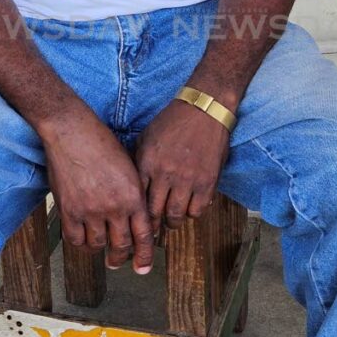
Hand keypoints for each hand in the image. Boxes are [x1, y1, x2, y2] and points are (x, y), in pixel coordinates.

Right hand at [40, 104, 154, 273]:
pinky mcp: (69, 210)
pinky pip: (76, 240)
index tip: (143, 268)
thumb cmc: (100, 142)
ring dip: (100, 248)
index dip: (144, 256)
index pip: (143, 236)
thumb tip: (136, 216)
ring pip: (98, 245)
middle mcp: (114, 206)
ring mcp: (90, 210)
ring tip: (99, 244)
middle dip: (120, 257)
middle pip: (121, 245)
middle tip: (117, 261)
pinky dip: (80, 243)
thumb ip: (133, 192)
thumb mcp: (128, 165)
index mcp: (133, 195)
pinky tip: (82, 237)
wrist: (71, 131)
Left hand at [135, 99, 229, 235]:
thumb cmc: (173, 121)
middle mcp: (165, 173)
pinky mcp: (207, 182)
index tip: (139, 220)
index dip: (137, 214)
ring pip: (176, 216)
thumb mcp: (147, 136)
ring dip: (173, 220)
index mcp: (147, 162)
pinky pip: (197, 211)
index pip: (137, 199)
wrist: (205, 109)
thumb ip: (138, 160)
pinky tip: (190, 205)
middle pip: (155, 213)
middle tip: (154, 227)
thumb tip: (130, 183)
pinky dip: (192, 212)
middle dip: (154, 224)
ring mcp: (187, 179)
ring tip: (172, 218)